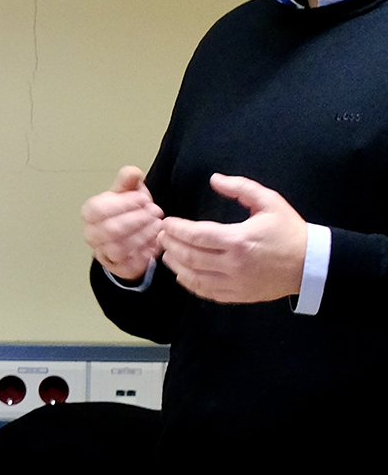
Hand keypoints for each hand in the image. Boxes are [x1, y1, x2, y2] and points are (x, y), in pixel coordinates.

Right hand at [82, 166, 163, 280]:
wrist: (130, 237)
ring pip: (119, 248)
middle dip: (137, 220)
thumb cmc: (126, 212)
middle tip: (155, 212)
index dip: (123, 204)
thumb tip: (133, 172)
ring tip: (158, 225)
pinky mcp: (118, 268)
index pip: (99, 209)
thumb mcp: (127, 193)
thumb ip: (128, 181)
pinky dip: (146, 252)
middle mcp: (91, 235)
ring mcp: (102, 253)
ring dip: (143, 235)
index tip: (144, 199)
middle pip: (110, 229)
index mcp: (89, 213)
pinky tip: (156, 241)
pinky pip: (130, 263)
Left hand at [158, 173, 305, 303]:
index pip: (196, 235)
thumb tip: (214, 179)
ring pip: (194, 277)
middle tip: (161, 236)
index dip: (175, 229)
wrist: (312, 264)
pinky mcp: (240, 296)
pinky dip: (190, 284)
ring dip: (175, 265)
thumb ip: (241, 188)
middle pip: (190, 256)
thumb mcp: (270, 202)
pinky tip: (182, 274)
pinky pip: (207, 292)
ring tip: (167, 253)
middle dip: (170, 245)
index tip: (166, 222)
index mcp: (239, 240)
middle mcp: (234, 264)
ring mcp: (236, 283)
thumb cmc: (289, 231)